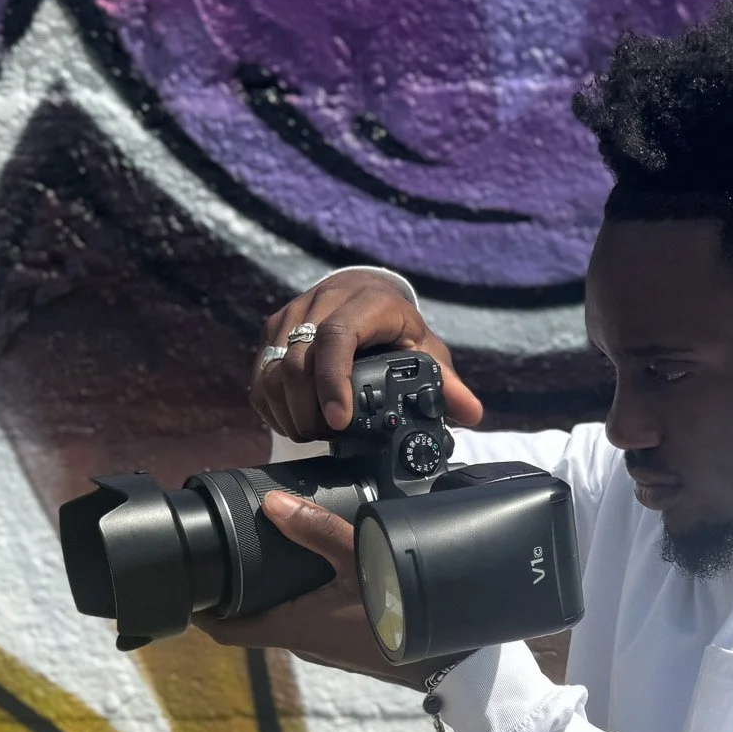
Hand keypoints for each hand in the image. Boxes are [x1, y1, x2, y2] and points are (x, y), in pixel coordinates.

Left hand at [194, 489, 435, 689]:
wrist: (450, 662)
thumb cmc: (399, 614)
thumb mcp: (359, 561)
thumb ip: (317, 529)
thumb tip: (273, 502)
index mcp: (292, 627)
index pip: (227, 632)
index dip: (200, 615)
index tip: (184, 591)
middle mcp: (303, 644)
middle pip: (253, 623)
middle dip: (237, 596)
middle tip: (226, 558)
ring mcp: (327, 650)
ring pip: (284, 623)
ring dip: (271, 599)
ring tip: (267, 561)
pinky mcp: (349, 648)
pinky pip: (312, 625)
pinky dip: (301, 604)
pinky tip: (316, 580)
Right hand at [251, 271, 484, 442]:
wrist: (363, 293)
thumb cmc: (396, 326)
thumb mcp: (425, 349)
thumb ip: (446, 382)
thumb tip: (471, 414)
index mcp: (366, 303)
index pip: (338, 336)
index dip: (333, 381)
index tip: (339, 421)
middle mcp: (323, 302)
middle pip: (300, 360)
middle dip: (310, 410)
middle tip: (328, 438)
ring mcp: (292, 315)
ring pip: (274, 369)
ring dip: (289, 412)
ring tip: (312, 434)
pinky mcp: (273, 331)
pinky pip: (261, 374)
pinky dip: (272, 406)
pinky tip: (293, 423)